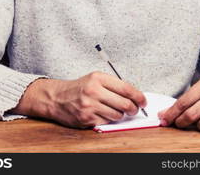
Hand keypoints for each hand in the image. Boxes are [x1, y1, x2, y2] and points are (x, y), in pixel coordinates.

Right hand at [13, 72, 146, 128]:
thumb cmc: (78, 88)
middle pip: (125, 104)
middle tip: (135, 109)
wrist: (56, 98)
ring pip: (117, 115)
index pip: (126, 88)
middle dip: (134, 109)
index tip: (143, 101)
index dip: (138, 96)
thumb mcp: (95, 79)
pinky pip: (107, 122)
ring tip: (116, 111)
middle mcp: (94, 91)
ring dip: (120, 115)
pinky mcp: (86, 119)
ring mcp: (89, 106)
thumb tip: (135, 95)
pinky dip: (108, 120)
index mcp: (98, 78)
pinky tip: (103, 114)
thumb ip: (113, 84)